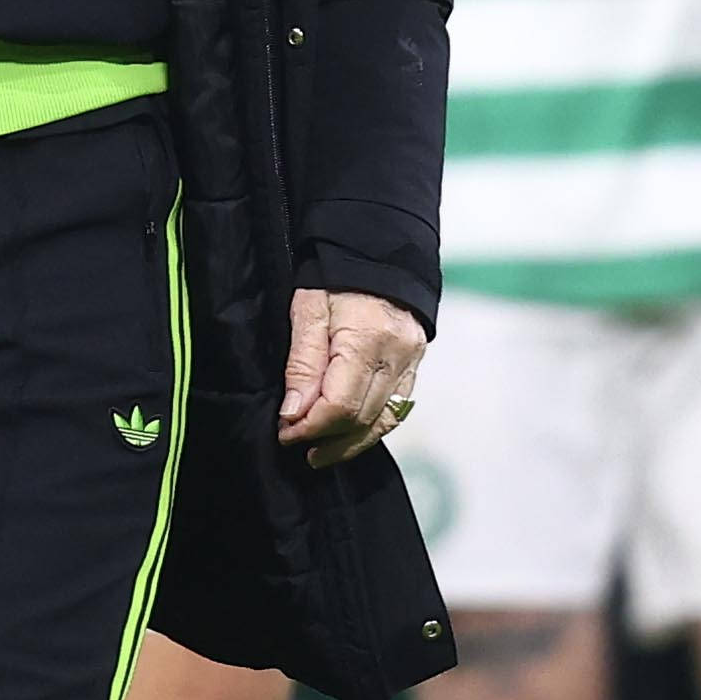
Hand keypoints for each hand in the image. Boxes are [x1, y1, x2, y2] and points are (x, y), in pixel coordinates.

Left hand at [279, 289, 431, 463]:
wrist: (376, 247)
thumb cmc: (337, 273)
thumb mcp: (308, 310)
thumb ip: (302, 364)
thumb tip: (294, 413)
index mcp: (368, 338)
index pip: (340, 405)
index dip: (310, 427)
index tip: (285, 432)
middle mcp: (397, 354)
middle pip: (363, 419)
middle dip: (327, 439)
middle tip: (295, 442)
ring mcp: (411, 360)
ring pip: (384, 421)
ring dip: (351, 443)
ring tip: (321, 452)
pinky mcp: (415, 363)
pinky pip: (397, 408)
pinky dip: (372, 426)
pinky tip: (350, 434)